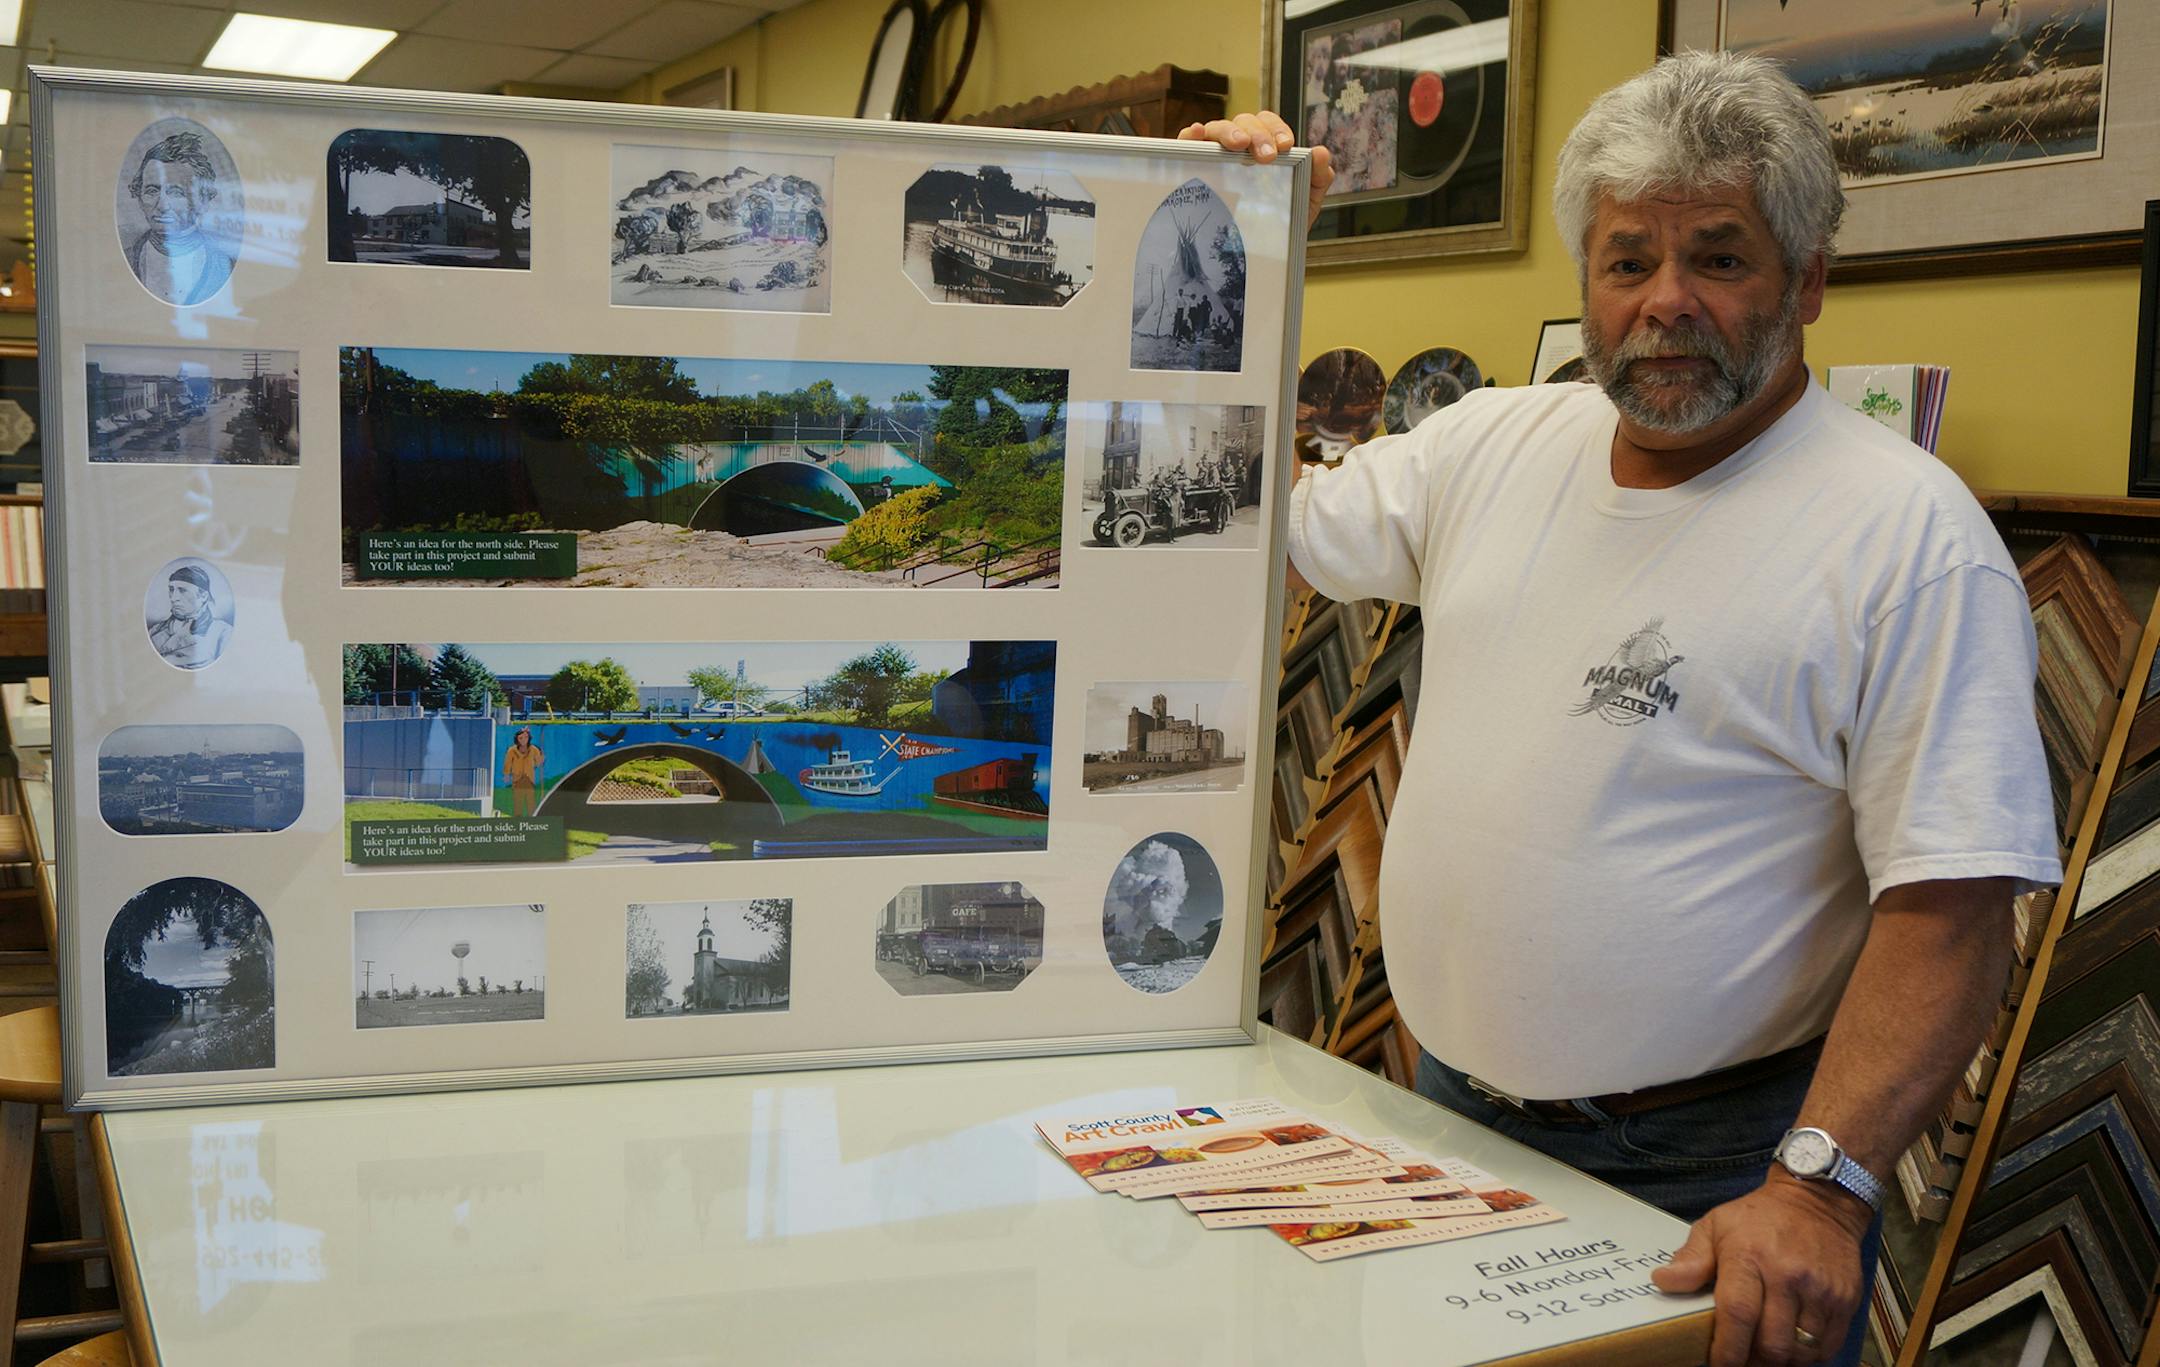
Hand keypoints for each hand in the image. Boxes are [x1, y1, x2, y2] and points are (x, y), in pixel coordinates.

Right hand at [1176, 112, 1334, 229]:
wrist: (1258, 255)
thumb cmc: (1277, 222)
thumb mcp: (1304, 201)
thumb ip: (1318, 177)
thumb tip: (1321, 153)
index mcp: (1263, 147)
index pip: (1267, 124)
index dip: (1276, 128)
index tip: (1285, 146)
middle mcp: (1237, 147)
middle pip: (1243, 122)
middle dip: (1257, 134)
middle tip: (1267, 155)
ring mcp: (1213, 156)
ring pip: (1216, 129)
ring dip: (1228, 132)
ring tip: (1239, 145)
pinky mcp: (1191, 168)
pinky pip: (1185, 145)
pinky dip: (1189, 135)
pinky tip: (1196, 134)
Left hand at [1651, 1174, 1868, 1365]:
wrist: (1818, 1202)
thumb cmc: (1760, 1218)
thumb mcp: (1716, 1226)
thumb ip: (1691, 1258)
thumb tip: (1663, 1281)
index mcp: (1749, 1256)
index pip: (1738, 1314)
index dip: (1727, 1349)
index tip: (1719, 1364)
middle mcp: (1788, 1275)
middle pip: (1772, 1343)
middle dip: (1753, 1362)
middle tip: (1742, 1359)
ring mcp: (1821, 1290)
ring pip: (1800, 1350)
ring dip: (1780, 1360)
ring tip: (1764, 1351)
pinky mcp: (1845, 1300)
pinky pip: (1828, 1346)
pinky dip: (1808, 1355)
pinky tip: (1792, 1343)